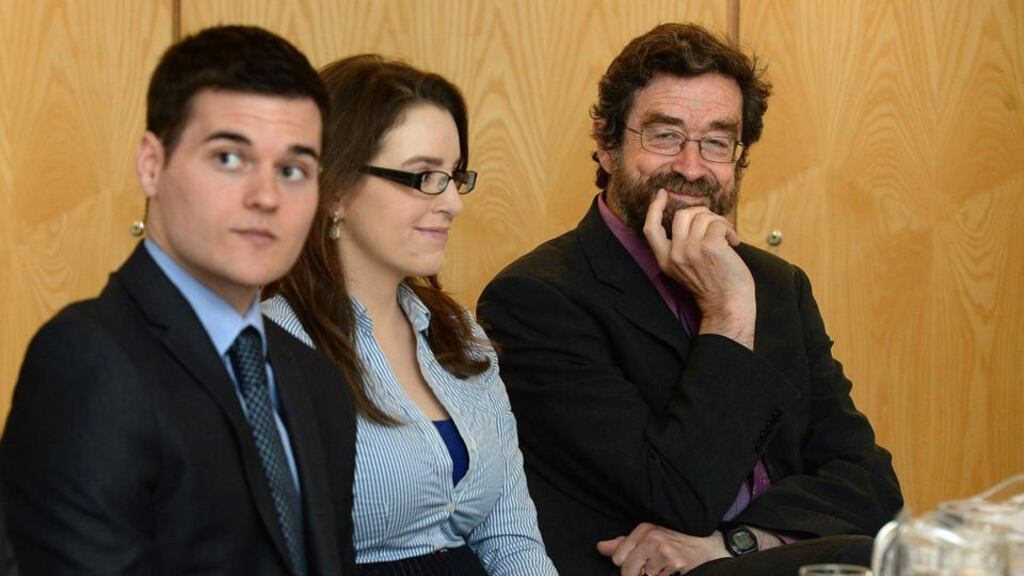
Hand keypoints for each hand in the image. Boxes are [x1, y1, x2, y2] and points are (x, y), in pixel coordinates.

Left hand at [596, 522, 729, 574]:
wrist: (709, 546)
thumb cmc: (678, 541)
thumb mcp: (650, 536)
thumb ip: (625, 543)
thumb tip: (601, 547)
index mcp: (643, 529)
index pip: (618, 557)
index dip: (627, 565)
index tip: (639, 563)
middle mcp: (652, 538)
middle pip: (627, 570)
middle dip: (637, 575)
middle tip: (652, 568)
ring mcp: (664, 551)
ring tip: (665, 567)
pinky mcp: (675, 563)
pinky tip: (674, 570)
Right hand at [643, 190, 755, 348]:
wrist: (727, 305)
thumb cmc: (712, 287)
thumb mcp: (684, 269)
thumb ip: (680, 247)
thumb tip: (691, 217)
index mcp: (665, 260)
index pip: (651, 228)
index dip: (655, 208)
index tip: (662, 194)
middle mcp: (674, 254)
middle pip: (681, 214)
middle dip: (702, 213)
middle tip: (715, 224)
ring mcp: (691, 249)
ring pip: (702, 216)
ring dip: (719, 222)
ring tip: (727, 236)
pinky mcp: (710, 246)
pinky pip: (718, 223)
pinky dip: (729, 229)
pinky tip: (734, 242)